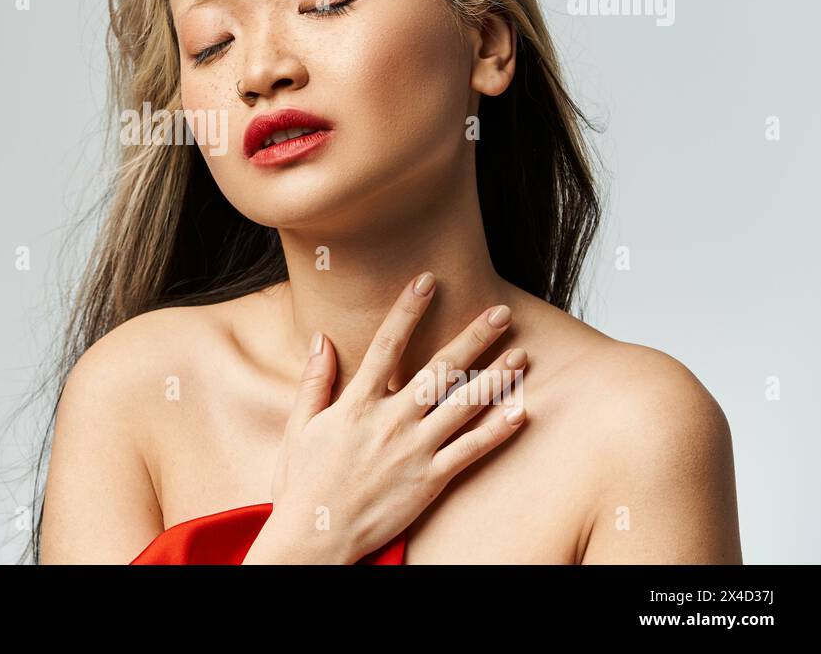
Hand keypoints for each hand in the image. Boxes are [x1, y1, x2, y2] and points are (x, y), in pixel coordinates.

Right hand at [245, 271, 527, 563]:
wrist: (316, 538)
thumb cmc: (304, 484)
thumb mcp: (299, 427)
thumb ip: (314, 381)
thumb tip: (320, 338)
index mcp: (355, 404)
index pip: (386, 345)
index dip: (407, 310)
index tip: (427, 282)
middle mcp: (389, 422)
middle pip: (438, 370)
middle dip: (472, 338)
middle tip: (500, 312)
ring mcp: (412, 451)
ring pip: (462, 406)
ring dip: (495, 378)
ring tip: (521, 353)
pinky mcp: (429, 481)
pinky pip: (469, 452)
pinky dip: (496, 432)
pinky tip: (519, 411)